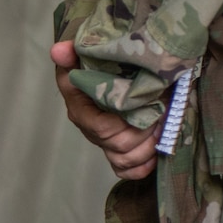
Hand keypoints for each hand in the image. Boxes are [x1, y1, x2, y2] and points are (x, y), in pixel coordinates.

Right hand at [51, 40, 157, 179]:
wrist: (109, 71)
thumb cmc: (98, 64)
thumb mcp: (86, 55)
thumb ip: (73, 53)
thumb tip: (58, 51)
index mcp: (80, 107)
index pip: (101, 128)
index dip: (125, 124)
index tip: (146, 106)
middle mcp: (91, 128)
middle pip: (117, 146)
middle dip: (144, 133)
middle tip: (163, 115)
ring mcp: (104, 142)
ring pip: (124, 160)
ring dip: (148, 148)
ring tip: (163, 128)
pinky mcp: (116, 152)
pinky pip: (127, 171)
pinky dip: (143, 167)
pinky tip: (156, 152)